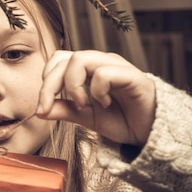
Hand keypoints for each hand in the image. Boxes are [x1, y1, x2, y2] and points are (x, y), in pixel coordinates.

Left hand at [36, 50, 155, 145]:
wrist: (152, 133)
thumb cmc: (122, 120)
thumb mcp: (85, 117)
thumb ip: (63, 110)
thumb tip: (39, 110)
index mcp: (87, 69)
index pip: (57, 61)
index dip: (45, 81)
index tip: (42, 108)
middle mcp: (99, 62)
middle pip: (64, 58)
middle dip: (50, 85)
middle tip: (50, 108)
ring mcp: (116, 66)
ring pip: (81, 59)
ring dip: (73, 85)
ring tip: (82, 105)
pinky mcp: (132, 76)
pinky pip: (105, 73)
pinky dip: (97, 90)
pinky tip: (104, 104)